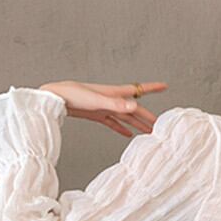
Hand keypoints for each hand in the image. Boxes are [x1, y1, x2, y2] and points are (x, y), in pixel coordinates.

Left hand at [37, 80, 168, 137]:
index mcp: (114, 93)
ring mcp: (104, 108)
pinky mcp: (96, 115)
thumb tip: (135, 106)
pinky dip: (121, 128)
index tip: (165, 86)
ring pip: (126, 117)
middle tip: (160, 125)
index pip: (138, 90)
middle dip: (148, 116)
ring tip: (148, 132)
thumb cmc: (73, 95)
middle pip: (135, 109)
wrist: (55, 98)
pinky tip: (127, 134)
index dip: (152, 88)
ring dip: (137, 124)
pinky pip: (113, 123)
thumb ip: (116, 104)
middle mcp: (112, 100)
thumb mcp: (97, 101)